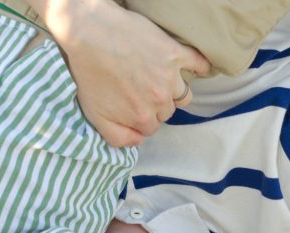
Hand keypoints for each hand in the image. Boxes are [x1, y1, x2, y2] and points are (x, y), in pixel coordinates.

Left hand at [45, 0, 210, 145]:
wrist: (90, 33)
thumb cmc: (89, 73)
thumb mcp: (95, 115)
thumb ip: (118, 137)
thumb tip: (138, 142)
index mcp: (142, 117)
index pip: (151, 128)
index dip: (141, 118)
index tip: (133, 106)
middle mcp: (160, 100)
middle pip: (166, 111)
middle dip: (156, 105)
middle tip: (141, 90)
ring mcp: (170, 76)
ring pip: (183, 94)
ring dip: (174, 91)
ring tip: (160, 80)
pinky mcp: (174, 53)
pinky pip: (197, 63)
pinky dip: (200, 67)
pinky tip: (199, 70)